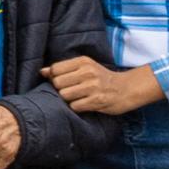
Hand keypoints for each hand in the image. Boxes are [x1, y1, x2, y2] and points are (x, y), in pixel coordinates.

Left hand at [45, 56, 160, 117]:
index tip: (61, 82)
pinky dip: (76, 107)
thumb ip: (63, 69)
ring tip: (77, 98)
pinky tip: (84, 104)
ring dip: (68, 100)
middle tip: (70, 91)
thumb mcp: (85, 67)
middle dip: (60, 90)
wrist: (126, 89)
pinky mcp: (97, 100)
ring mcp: (93, 86)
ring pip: (64, 95)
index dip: (53, 77)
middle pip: (57, 83)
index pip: (55, 69)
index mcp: (83, 61)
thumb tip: (41, 71)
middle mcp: (88, 72)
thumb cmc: (101, 78)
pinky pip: (75, 106)